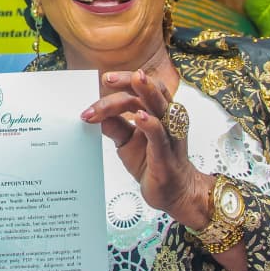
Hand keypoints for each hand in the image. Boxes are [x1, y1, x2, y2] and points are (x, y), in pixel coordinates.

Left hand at [81, 70, 209, 227]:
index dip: (124, 81)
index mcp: (158, 112)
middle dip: (130, 81)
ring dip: (146, 92)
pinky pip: (160, 136)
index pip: (142, 89)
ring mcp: (170, 135)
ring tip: (135, 80)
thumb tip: (95, 115)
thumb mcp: (126, 142)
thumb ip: (115, 126)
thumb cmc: (152, 162)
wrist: (174, 192)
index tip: (105, 80)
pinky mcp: (167, 155)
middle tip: (108, 79)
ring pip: (161, 107)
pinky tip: (140, 116)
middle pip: (152, 91)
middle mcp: (168, 119)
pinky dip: (150, 124)